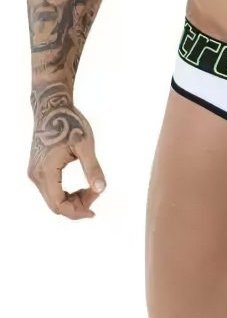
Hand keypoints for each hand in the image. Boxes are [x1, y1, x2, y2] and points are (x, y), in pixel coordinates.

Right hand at [28, 82, 105, 218]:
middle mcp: (36, 175)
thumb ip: (92, 168)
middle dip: (77, 206)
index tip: (95, 209)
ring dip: (72, 200)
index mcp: (46, 171)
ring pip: (52, 200)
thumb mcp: (85, 144)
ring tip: (91, 190)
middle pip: (55, 205)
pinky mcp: (38, 169)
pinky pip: (50, 191)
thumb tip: (101, 189)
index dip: (77, 211)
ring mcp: (35, 172)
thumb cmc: (69, 122)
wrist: (51, 107)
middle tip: (96, 194)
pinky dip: (65, 193)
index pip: (59, 205)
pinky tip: (80, 188)